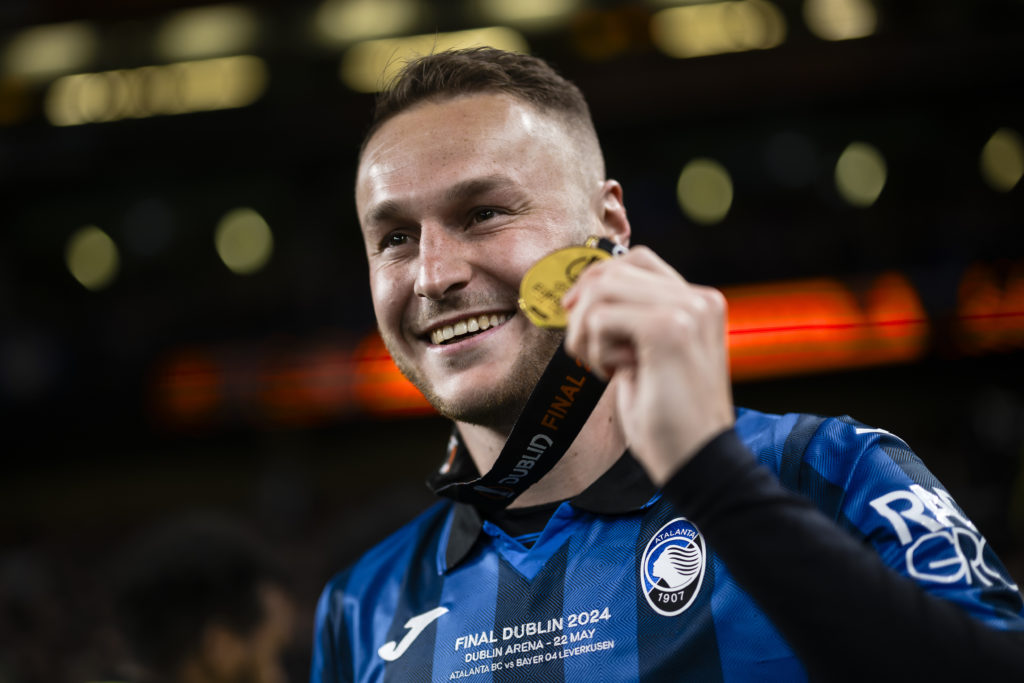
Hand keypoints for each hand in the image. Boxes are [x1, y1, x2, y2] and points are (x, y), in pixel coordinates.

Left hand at [562, 246, 733, 484]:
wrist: (696, 461)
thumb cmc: (668, 419)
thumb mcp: (647, 358)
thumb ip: (631, 323)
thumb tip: (583, 296)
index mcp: (700, 303)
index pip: (636, 260)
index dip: (597, 280)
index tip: (576, 314)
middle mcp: (699, 299)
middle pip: (613, 270)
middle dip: (582, 307)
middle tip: (583, 350)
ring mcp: (688, 310)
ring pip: (602, 289)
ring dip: (584, 331)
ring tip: (600, 367)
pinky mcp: (668, 329)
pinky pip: (601, 318)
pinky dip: (594, 349)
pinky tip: (613, 375)